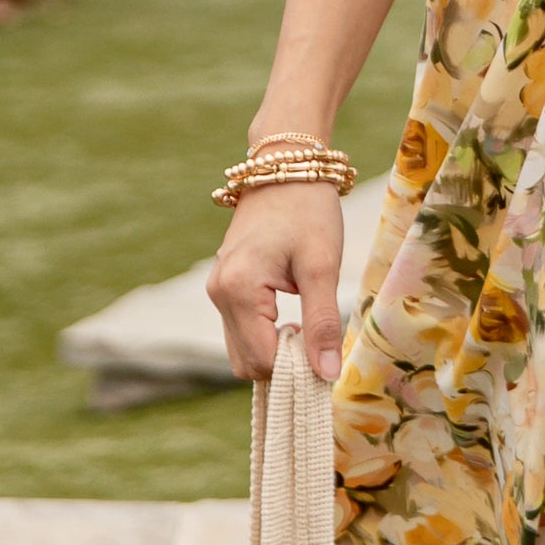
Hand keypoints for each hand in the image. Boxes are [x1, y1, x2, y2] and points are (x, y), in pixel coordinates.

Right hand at [207, 184, 348, 382]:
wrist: (286, 169)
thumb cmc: (308, 211)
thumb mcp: (322, 266)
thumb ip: (322, 322)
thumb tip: (325, 374)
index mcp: (238, 290)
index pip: (262, 361)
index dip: (296, 369)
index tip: (326, 354)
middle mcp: (219, 294)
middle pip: (246, 363)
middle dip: (283, 364)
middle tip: (318, 340)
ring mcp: (218, 290)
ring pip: (241, 350)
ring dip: (274, 351)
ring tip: (307, 325)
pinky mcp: (224, 287)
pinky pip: (241, 330)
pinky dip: (265, 336)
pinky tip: (293, 318)